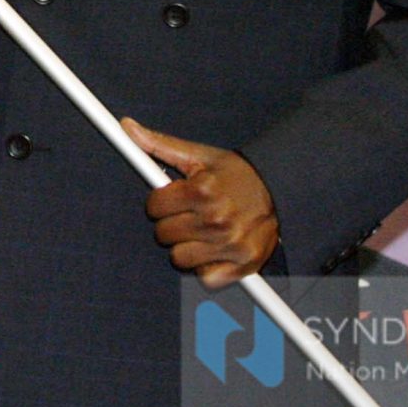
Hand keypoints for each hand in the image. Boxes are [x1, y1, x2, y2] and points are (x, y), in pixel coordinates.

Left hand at [126, 118, 278, 287]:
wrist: (280, 190)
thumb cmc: (235, 174)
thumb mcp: (199, 156)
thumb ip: (160, 145)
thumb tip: (127, 127)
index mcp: (201, 191)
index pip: (153, 207)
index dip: (160, 203)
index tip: (174, 200)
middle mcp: (216, 219)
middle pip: (163, 234)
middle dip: (172, 224)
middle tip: (191, 215)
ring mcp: (230, 244)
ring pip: (180, 258)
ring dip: (187, 247)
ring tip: (203, 232)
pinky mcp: (243, 265)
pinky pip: (205, 278)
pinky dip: (207, 268)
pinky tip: (216, 250)